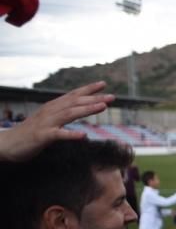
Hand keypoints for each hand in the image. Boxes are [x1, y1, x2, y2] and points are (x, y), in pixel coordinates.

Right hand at [0, 81, 114, 161]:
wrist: (7, 144)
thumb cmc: (30, 134)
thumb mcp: (49, 121)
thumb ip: (62, 115)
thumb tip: (77, 109)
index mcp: (52, 108)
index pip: (73, 96)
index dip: (88, 89)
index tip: (104, 84)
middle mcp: (50, 112)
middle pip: (75, 103)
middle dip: (94, 99)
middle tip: (112, 97)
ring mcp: (46, 123)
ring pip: (69, 114)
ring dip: (87, 110)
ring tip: (103, 107)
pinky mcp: (41, 137)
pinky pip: (58, 135)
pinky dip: (70, 134)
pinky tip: (83, 136)